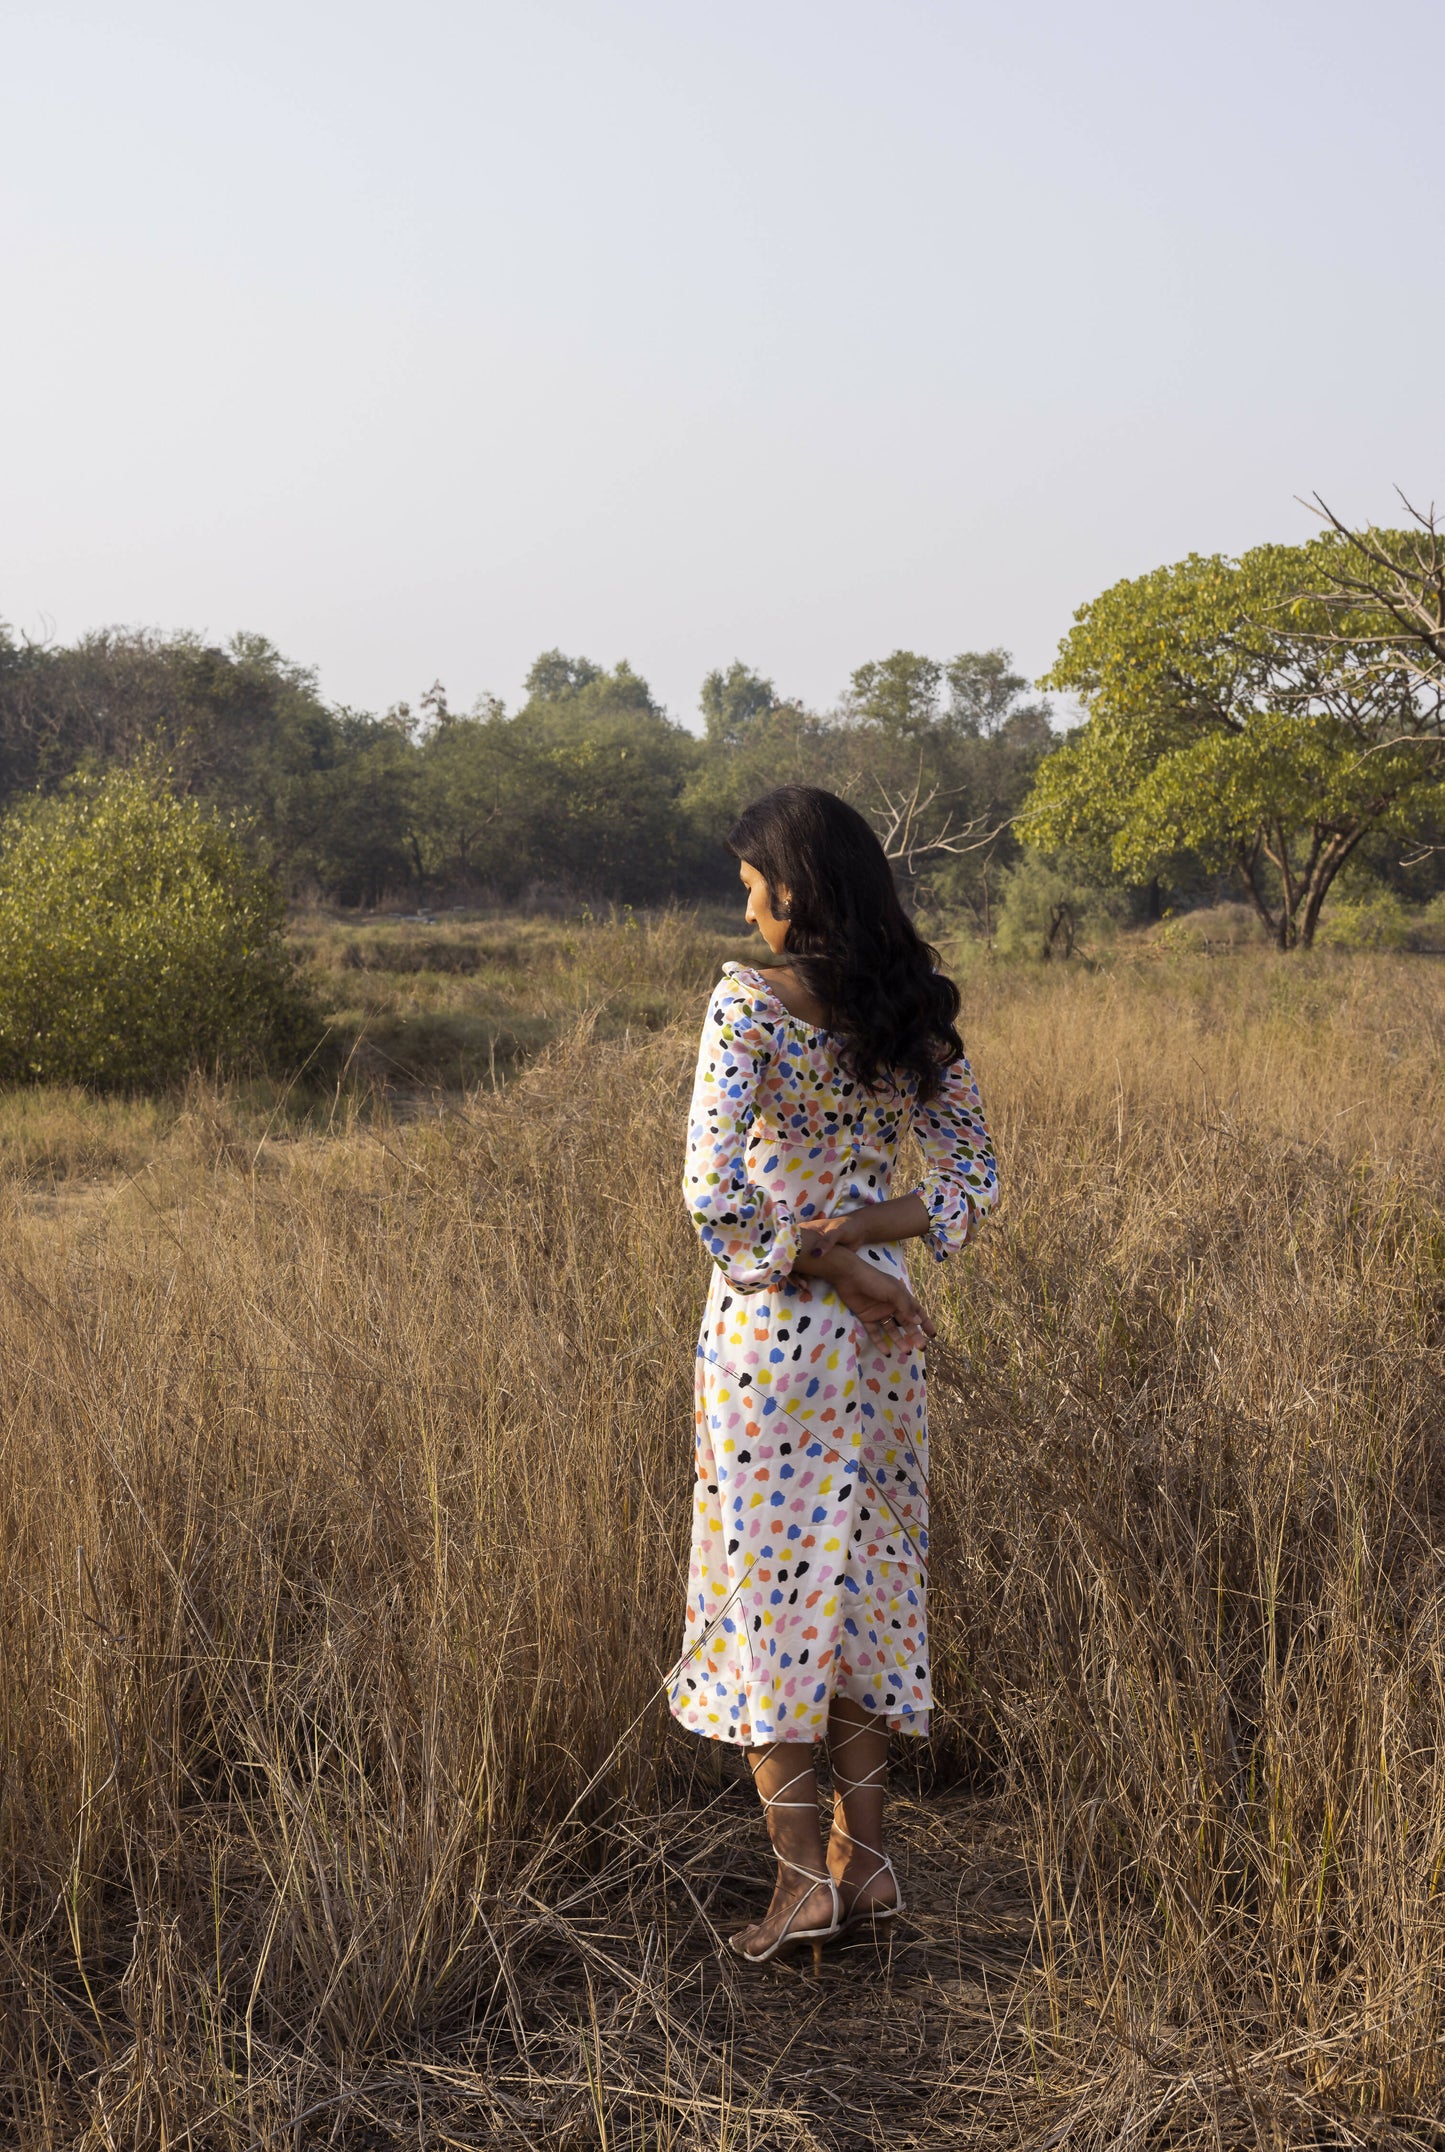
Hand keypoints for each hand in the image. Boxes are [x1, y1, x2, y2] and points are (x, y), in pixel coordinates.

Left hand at [806, 1247, 934, 1353]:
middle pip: (906, 1323)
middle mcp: (891, 1306)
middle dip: (914, 1335)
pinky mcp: (866, 1318)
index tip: (933, 1334)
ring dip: (900, 1341)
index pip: (917, 1311)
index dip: (925, 1322)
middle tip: (922, 1348)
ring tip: (907, 1352)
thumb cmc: (874, 1281)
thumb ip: (906, 1307)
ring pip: (892, 1330)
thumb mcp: (894, 1292)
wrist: (849, 1276)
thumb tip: (919, 1322)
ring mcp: (879, 1313)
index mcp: (901, 1297)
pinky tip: (887, 1353)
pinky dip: (880, 1343)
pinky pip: (875, 1333)